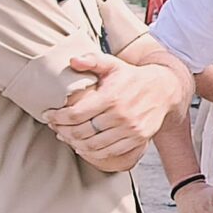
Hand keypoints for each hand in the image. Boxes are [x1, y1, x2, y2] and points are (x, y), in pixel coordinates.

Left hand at [45, 52, 183, 167]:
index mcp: (111, 96)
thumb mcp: (113, 64)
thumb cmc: (132, 77)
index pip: (76, 114)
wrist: (164, 89)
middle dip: (63, 131)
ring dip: (74, 143)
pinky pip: (109, 152)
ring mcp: (130, 129)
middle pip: (82, 131)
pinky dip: (92, 152)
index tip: (48, 115)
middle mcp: (121, 115)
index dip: (58, 117)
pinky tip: (82, 146)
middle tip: (54, 127)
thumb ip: (92, 60)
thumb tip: (72, 61)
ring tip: (65, 136)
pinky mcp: (137, 139)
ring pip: (93, 145)